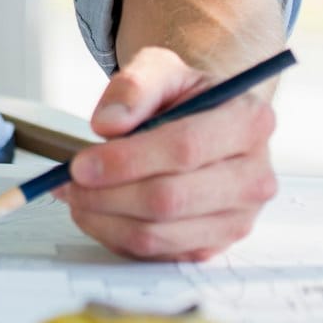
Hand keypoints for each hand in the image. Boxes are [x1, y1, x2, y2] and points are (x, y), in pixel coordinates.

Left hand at [54, 45, 278, 260]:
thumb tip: (107, 125)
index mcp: (248, 122)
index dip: (126, 160)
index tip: (81, 163)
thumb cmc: (185, 96)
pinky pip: (157, 253)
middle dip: (107, 194)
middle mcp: (253, 176)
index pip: (183, 148)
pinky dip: (115, 236)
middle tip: (68, 182)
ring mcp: (238, 218)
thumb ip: (134, 86)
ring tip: (75, 196)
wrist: (205, 120)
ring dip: (105, 219)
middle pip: (169, 198)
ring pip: (159, 234)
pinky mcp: (215, 245)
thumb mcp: (160, 69)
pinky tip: (97, 212)